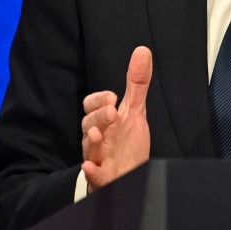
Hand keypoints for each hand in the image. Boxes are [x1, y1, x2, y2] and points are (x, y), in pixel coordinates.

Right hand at [81, 46, 152, 192]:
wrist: (129, 174)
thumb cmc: (126, 142)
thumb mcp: (135, 110)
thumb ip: (137, 83)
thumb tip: (142, 51)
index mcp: (104, 121)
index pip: (91, 106)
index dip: (98, 101)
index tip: (112, 97)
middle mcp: (98, 138)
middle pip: (88, 124)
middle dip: (99, 117)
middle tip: (113, 112)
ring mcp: (98, 158)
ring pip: (88, 149)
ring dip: (92, 141)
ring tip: (100, 135)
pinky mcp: (103, 178)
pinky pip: (93, 177)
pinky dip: (92, 173)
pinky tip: (91, 168)